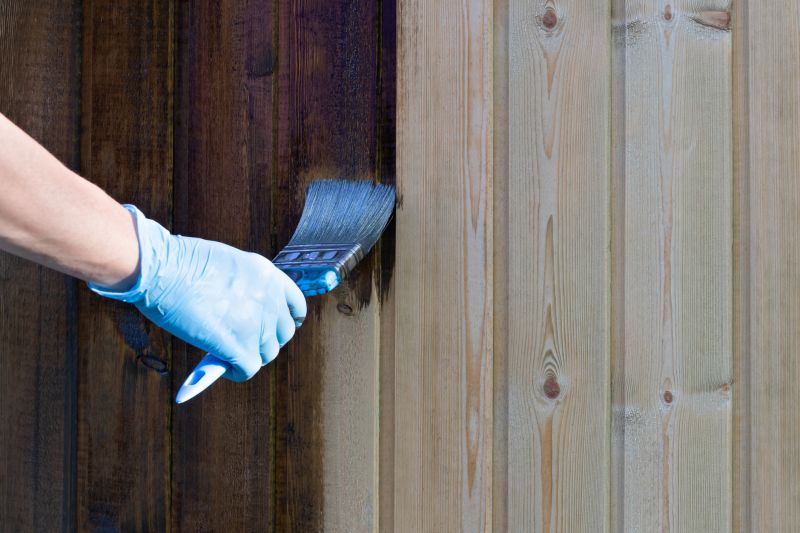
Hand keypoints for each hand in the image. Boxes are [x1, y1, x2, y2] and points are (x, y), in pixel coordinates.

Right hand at [89, 205, 305, 381]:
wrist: (162, 268)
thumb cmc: (182, 263)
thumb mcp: (229, 265)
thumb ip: (246, 287)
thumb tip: (244, 312)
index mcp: (269, 276)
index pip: (296, 307)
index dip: (285, 321)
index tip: (273, 328)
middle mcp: (269, 300)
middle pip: (282, 335)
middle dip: (264, 340)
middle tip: (242, 342)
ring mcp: (255, 323)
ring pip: (265, 354)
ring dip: (248, 356)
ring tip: (227, 352)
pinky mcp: (238, 344)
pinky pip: (247, 369)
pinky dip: (235, 372)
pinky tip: (222, 367)